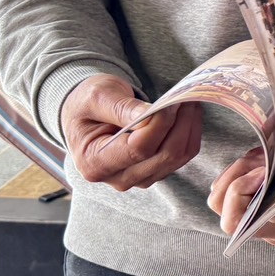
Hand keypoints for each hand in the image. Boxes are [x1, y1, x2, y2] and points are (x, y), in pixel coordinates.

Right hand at [61, 74, 202, 190]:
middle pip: (163, 157)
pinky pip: (180, 157)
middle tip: (186, 97)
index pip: (138, 149)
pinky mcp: (152, 172)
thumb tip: (152, 114)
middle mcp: (117, 178)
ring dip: (188, 128)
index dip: (160, 124)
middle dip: (180, 124)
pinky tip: (187, 114)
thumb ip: (121, 107)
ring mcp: (137, 178)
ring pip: (177, 158)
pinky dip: (188, 134)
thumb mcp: (96, 97)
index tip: (170, 101)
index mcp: (95, 162)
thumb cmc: (87, 105)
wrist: (86, 115)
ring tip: (188, 101)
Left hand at [208, 151, 274, 244]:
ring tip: (267, 157)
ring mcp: (263, 216)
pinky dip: (242, 168)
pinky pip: (231, 186)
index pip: (237, 224)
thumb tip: (269, 216)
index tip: (263, 169)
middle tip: (263, 160)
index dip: (241, 192)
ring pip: (222, 195)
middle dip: (237, 177)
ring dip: (239, 170)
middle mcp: (271, 228)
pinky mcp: (259, 202)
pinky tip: (265, 160)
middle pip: (223, 209)